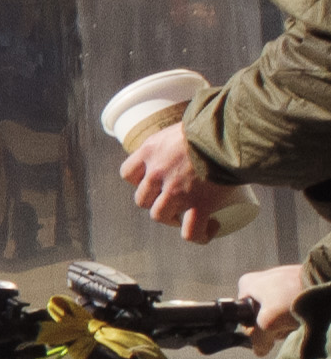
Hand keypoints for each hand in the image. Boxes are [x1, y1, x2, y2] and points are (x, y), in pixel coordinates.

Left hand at [125, 116, 247, 240]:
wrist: (231, 134)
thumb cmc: (216, 123)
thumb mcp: (187, 124)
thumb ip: (187, 131)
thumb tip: (206, 124)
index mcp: (150, 151)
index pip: (128, 173)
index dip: (138, 181)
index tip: (153, 182)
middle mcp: (157, 173)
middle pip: (142, 199)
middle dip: (154, 202)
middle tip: (173, 201)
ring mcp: (176, 191)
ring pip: (161, 216)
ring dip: (171, 220)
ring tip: (186, 217)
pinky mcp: (199, 205)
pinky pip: (191, 231)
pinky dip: (199, 235)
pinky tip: (208, 231)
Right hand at [248, 261, 315, 346]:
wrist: (326, 284)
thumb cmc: (293, 299)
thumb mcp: (267, 322)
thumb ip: (257, 339)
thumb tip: (259, 350)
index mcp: (247, 284)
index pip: (243, 316)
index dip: (255, 329)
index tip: (269, 330)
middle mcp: (262, 280)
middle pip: (262, 315)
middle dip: (274, 326)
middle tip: (286, 325)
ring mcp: (282, 281)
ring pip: (279, 312)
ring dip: (288, 321)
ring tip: (299, 319)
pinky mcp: (300, 284)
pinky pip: (294, 305)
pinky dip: (299, 314)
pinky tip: (307, 314)